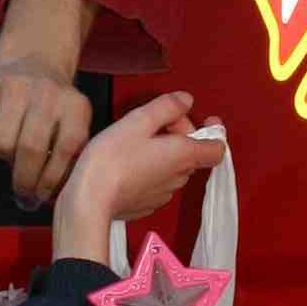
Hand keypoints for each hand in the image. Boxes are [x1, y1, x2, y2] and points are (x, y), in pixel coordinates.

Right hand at [0, 0, 97, 203]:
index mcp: (75, 106)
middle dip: (24, 180)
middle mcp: (46, 92)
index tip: (42, 197)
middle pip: (30, 149)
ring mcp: (14, 85)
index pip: (67, 149)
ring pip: (1, 142)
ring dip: (4, 157)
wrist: (32, 62)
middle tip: (23, 193)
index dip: (52, 180)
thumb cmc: (52, 109)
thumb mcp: (71, 125)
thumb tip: (49, 200)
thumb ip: (67, 158)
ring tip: (11, 153)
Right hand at [52, 91, 224, 260]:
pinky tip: (127, 163)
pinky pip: (156, 182)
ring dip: (163, 153)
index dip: (214, 132)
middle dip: (178, 135)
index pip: (217, 149)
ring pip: (173, 168)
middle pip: (191, 154)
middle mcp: (179, 178)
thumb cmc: (113, 157)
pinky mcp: (146, 204)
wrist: (89, 199)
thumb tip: (186, 101)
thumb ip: (167, 107)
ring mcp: (163, 194)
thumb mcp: (139, 120)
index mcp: (183, 156)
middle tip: (152, 123)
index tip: (205, 120)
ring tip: (135, 142)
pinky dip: (149, 169)